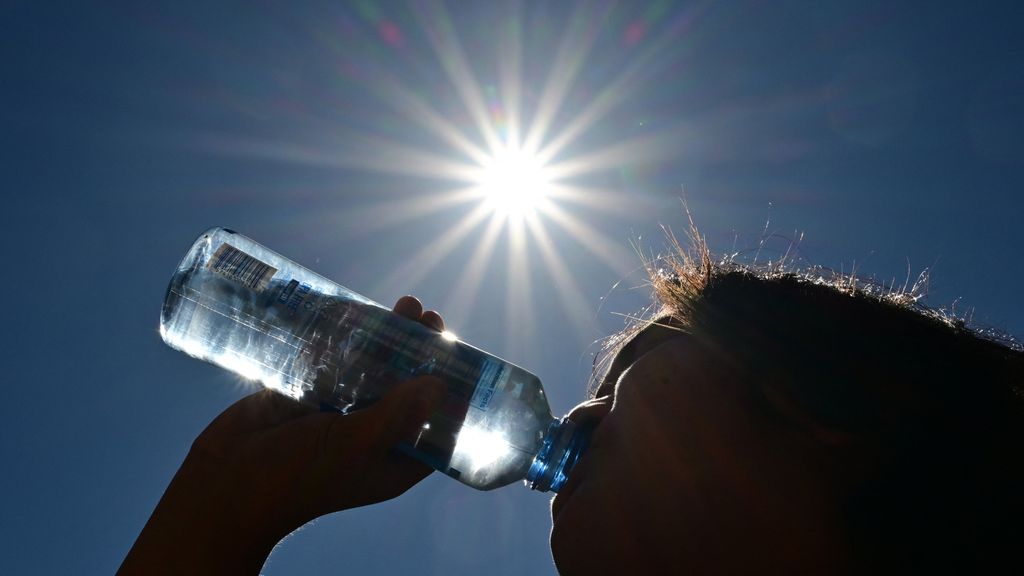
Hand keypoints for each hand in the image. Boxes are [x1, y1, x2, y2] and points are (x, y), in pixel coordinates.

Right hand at [120, 296, 447, 574]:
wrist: (223, 484)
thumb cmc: (294, 477)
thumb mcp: (354, 446)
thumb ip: (396, 416)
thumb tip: (440, 387)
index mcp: (394, 460)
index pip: (439, 423)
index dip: (453, 389)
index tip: (461, 353)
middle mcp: (373, 436)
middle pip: (409, 387)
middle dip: (422, 352)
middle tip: (428, 316)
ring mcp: (341, 414)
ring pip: (376, 369)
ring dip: (391, 338)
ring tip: (405, 304)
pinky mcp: (310, 395)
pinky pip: (339, 362)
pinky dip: (351, 339)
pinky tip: (361, 311)